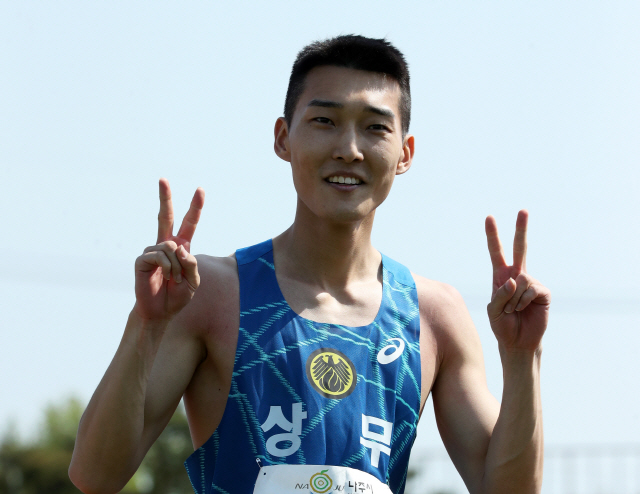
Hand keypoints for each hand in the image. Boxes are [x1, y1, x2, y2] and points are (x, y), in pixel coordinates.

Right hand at [134, 178, 204, 321]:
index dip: (195, 207)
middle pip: (165, 216)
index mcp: (181, 247)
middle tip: (162, 179)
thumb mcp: (194, 281)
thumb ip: (192, 264)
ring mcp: (152, 251)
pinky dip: (168, 268)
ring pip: (171, 246)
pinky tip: (165, 278)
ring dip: (178, 266)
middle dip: (165, 197)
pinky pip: (160, 256)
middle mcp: (165, 244)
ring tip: (174, 280)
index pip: (189, 223)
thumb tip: (180, 247)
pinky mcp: (142, 260)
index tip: (200, 190)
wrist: (160, 311)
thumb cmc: (177, 296)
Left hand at [485, 210, 550, 351]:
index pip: (496, 251)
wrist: (518, 342)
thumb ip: (499, 294)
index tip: (489, 217)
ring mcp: (531, 282)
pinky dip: (523, 301)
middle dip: (521, 229)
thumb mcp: (493, 310)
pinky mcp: (543, 292)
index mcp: (501, 276)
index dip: (492, 235)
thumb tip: (514, 280)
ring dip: (513, 298)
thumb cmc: (502, 325)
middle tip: (523, 210)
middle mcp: (517, 275)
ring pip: (521, 279)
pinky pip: (530, 289)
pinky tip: (523, 310)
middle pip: (519, 248)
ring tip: (512, 310)